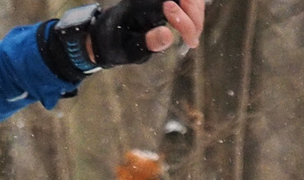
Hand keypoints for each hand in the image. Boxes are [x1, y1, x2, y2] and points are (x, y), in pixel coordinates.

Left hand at [44, 0, 201, 80]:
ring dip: (196, 14)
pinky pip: (186, 0)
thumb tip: (167, 35)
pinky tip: (189, 30)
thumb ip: (148, 43)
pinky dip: (193, 12)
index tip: (189, 41)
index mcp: (141, 5)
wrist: (107, 33)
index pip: (172, 3)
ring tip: (192, 37)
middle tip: (193, 40)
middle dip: (195, 16)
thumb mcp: (129, 49)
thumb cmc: (116, 43)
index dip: (186, 21)